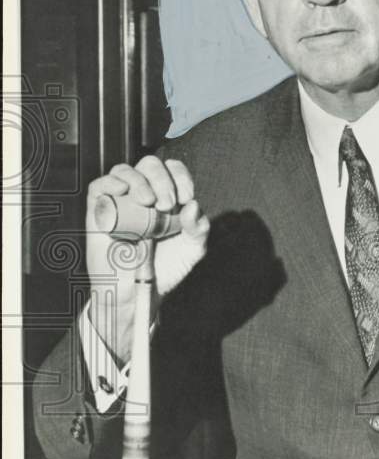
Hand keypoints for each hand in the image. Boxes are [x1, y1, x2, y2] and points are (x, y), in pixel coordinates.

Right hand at [85, 156, 209, 360]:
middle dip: (162, 179)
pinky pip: (100, 186)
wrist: (138, 293)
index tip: (186, 198)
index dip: (181, 176)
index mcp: (167, 198)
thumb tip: (193, 206)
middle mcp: (144, 196)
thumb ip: (199, 228)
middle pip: (149, 165)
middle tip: (168, 205)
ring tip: (149, 203)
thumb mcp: (192, 249)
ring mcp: (121, 202)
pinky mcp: (100, 212)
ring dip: (140, 181)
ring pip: (125, 171)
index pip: (172, 170)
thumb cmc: (164, 269)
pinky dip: (111, 182)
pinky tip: (123, 191)